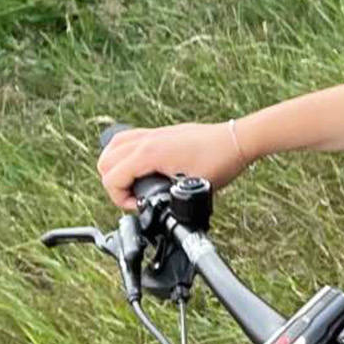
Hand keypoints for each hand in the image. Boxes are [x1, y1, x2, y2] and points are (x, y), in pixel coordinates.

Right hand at [96, 120, 259, 209]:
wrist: (237, 140)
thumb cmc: (221, 160)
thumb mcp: (192, 188)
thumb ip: (170, 199)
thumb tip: (159, 210)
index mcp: (150, 153)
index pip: (112, 177)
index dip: (120, 198)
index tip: (139, 205)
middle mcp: (147, 139)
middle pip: (106, 161)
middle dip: (113, 184)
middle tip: (133, 197)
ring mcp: (153, 133)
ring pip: (113, 146)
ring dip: (114, 166)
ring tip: (130, 184)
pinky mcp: (161, 133)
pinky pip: (129, 139)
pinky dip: (124, 154)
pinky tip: (138, 167)